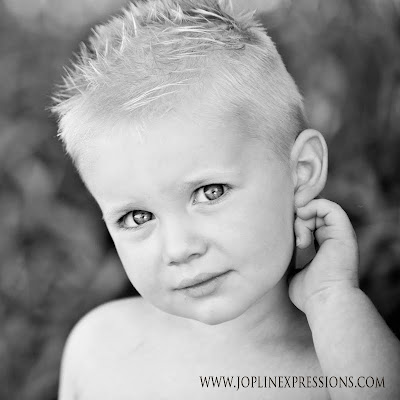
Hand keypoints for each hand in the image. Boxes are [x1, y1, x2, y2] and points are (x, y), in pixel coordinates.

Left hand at [289, 198, 358, 313]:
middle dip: (295, 211)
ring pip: (318, 207)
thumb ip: (290, 260)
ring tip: (298, 238)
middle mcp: (333, 236)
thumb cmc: (309, 294)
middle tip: (285, 224)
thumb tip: (280, 256)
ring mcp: (340, 233)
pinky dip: (312, 208)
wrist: (325, 301)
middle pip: (312, 208)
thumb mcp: (294, 271)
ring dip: (302, 215)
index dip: (294, 216)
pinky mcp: (344, 231)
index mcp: (324, 244)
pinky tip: (302, 222)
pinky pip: (329, 207)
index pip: (308, 219)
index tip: (279, 226)